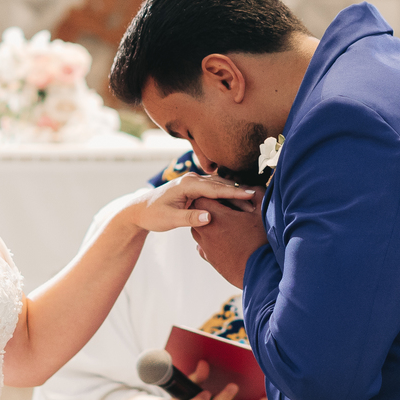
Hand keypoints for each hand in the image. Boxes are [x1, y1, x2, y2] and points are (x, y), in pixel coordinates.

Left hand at [127, 173, 256, 232]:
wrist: (139, 210)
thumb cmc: (153, 215)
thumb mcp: (169, 220)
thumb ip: (189, 218)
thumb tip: (209, 217)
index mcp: (187, 184)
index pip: (216, 189)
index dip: (235, 192)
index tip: (252, 196)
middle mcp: (192, 179)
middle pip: (221, 185)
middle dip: (240, 192)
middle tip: (259, 200)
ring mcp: (194, 182)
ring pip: (220, 185)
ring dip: (236, 192)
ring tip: (254, 200)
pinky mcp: (195, 187)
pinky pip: (215, 189)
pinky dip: (228, 193)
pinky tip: (240, 199)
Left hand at [190, 195, 267, 287]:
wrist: (260, 272)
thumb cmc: (261, 242)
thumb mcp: (261, 214)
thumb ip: (256, 195)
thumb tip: (251, 187)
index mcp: (216, 217)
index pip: (204, 197)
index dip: (214, 194)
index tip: (225, 194)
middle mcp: (205, 231)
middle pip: (199, 212)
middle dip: (210, 205)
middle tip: (225, 203)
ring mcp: (204, 246)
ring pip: (199, 227)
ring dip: (208, 221)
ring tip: (225, 220)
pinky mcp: (208, 257)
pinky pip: (202, 243)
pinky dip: (209, 237)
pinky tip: (222, 236)